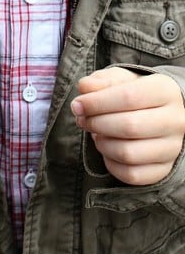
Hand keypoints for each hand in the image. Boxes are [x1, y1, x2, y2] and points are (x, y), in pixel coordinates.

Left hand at [71, 67, 184, 185]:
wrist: (160, 112)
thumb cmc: (135, 92)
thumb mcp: (119, 79)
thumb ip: (101, 81)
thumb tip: (84, 89)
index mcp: (165, 91)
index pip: (129, 97)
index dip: (97, 102)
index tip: (78, 105)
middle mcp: (175, 120)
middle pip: (129, 126)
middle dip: (97, 123)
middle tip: (82, 120)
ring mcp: (173, 148)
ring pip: (129, 154)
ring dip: (102, 144)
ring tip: (96, 133)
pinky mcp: (164, 170)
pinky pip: (131, 175)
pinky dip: (111, 164)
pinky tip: (106, 149)